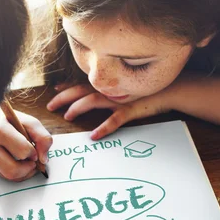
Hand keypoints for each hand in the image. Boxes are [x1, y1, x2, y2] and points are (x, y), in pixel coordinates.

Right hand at [0, 106, 52, 180]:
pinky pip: (6, 177)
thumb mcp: (28, 122)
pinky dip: (18, 174)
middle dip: (28, 168)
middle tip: (32, 160)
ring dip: (24, 173)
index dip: (33, 152)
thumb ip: (42, 137)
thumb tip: (44, 160)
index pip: (22, 151)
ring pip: (9, 176)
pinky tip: (20, 164)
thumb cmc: (9, 121)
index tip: (34, 148)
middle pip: (13, 169)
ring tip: (28, 163)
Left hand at [47, 83, 171, 139]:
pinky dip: (103, 128)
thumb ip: (108, 91)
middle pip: (80, 91)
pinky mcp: (130, 110)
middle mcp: (109, 90)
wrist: (169, 91)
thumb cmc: (144, 91)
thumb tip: (91, 94)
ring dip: (78, 107)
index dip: (66, 87)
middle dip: (63, 98)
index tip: (54, 91)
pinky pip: (114, 120)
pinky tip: (93, 135)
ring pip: (93, 101)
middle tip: (50, 106)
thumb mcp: (123, 89)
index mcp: (107, 85)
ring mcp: (119, 99)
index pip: (81, 84)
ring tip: (67, 116)